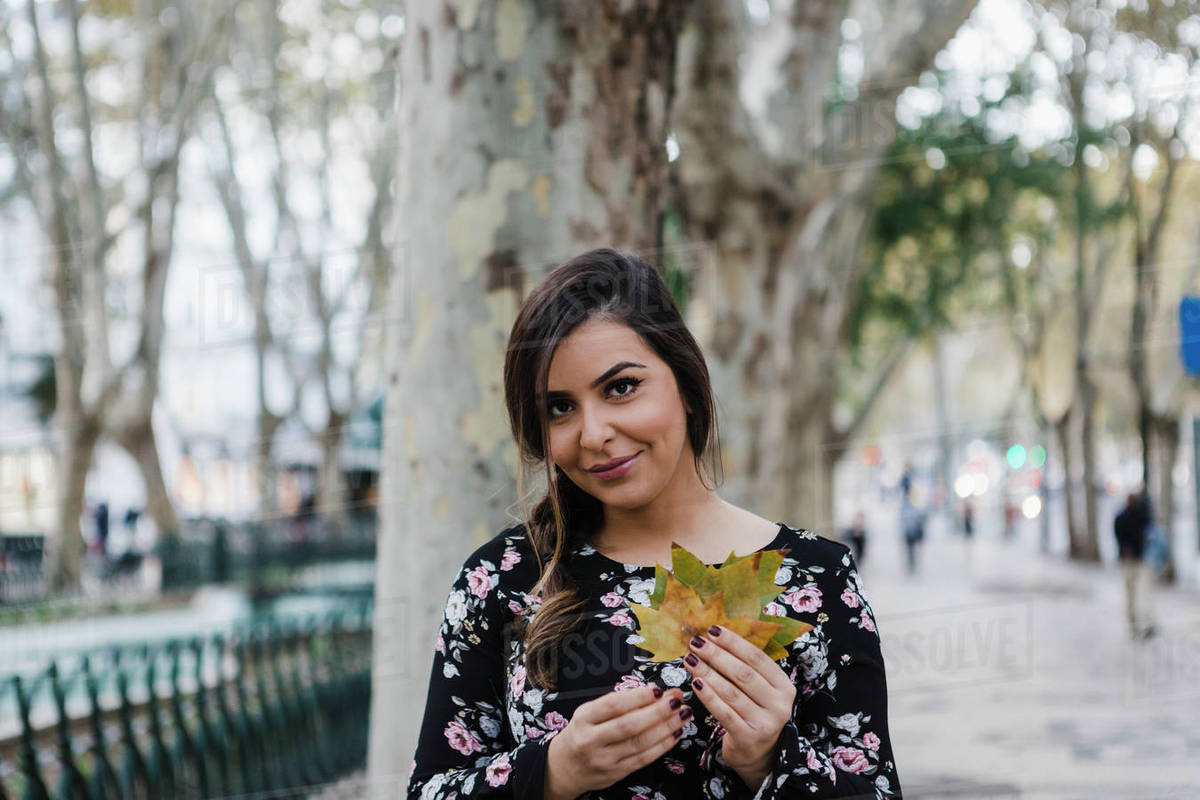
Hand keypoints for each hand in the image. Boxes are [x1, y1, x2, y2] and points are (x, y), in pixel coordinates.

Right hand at [545, 683, 690, 796]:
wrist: (564, 767)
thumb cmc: (581, 733)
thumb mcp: (588, 713)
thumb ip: (615, 704)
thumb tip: (651, 693)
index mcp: (584, 719)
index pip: (613, 705)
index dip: (638, 697)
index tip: (658, 689)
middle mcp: (592, 740)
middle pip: (629, 725)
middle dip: (657, 711)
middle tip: (676, 699)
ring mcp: (604, 760)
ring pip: (640, 743)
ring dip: (666, 727)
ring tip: (682, 714)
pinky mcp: (616, 774)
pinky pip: (643, 759)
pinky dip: (662, 745)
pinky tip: (675, 733)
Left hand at [682, 624, 795, 779]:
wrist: (758, 754)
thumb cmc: (753, 712)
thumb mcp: (759, 689)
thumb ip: (745, 666)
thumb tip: (715, 636)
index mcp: (783, 685)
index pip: (757, 658)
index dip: (734, 642)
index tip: (712, 630)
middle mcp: (779, 704)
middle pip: (744, 673)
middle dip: (717, 655)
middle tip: (696, 642)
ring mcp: (765, 722)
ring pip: (732, 692)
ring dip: (708, 673)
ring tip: (690, 659)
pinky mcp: (748, 737)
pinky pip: (724, 713)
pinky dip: (708, 696)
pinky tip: (695, 683)